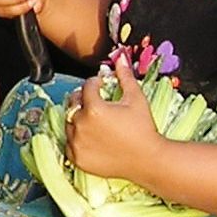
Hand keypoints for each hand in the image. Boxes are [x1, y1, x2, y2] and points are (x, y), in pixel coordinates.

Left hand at [65, 55, 159, 180]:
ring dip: (78, 117)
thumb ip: (125, 76)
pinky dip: (76, 136)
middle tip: (96, 101)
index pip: (87, 87)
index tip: (102, 85)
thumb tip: (120, 56)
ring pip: (69, 121)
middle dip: (83, 98)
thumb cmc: (144, 128)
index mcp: (94, 109)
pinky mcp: (77, 158)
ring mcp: (77, 143)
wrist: (148, 160)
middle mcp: (81, 125)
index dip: (96, 83)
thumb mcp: (136, 99)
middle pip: (73, 103)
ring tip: (94, 119)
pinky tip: (90, 135)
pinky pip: (69, 142)